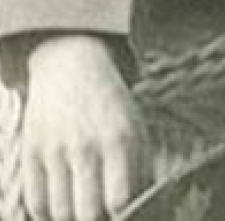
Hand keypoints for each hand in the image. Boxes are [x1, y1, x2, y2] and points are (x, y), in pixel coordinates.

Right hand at [22, 35, 150, 220]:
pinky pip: (36, 204)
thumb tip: (144, 206)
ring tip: (83, 204)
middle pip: (88, 212)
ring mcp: (55, 150)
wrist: (72, 68)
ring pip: (62, 213)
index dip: (123, 215)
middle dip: (98, 219)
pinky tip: (62, 201)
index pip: (120, 199)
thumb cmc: (111, 106)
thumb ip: (140, 168)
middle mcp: (86, 145)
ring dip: (73, 216)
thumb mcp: (135, 128)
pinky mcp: (31, 153)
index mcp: (120, 138)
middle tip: (102, 211)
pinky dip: (48, 212)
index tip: (124, 213)